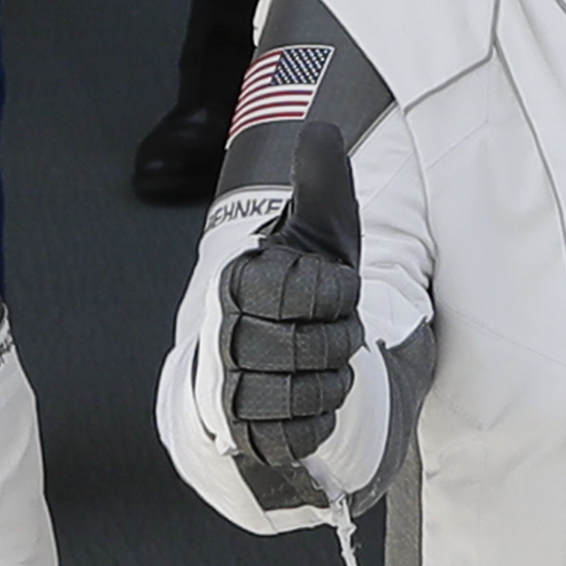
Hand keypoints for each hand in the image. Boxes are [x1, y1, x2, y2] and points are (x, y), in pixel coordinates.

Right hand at [217, 121, 362, 468]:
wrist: (268, 355)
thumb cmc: (299, 288)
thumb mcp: (317, 233)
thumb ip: (321, 184)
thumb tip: (318, 130)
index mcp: (240, 282)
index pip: (310, 292)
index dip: (339, 294)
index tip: (335, 290)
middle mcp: (227, 335)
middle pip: (313, 347)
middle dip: (339, 340)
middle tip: (331, 331)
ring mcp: (232, 389)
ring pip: (308, 393)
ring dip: (333, 381)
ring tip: (322, 364)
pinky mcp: (246, 433)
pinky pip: (297, 434)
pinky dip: (318, 420)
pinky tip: (313, 400)